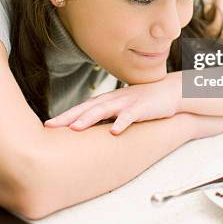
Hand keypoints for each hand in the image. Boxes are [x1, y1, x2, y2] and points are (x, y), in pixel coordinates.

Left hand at [44, 71, 182, 134]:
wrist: (172, 92)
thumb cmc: (146, 102)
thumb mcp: (124, 108)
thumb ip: (108, 117)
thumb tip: (92, 131)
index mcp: (109, 100)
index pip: (83, 107)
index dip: (65, 115)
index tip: (48, 125)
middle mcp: (114, 99)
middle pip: (88, 107)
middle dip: (69, 116)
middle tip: (51, 125)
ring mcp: (128, 102)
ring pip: (105, 109)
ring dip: (89, 118)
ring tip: (75, 128)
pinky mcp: (142, 107)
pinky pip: (130, 115)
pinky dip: (122, 122)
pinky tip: (115, 131)